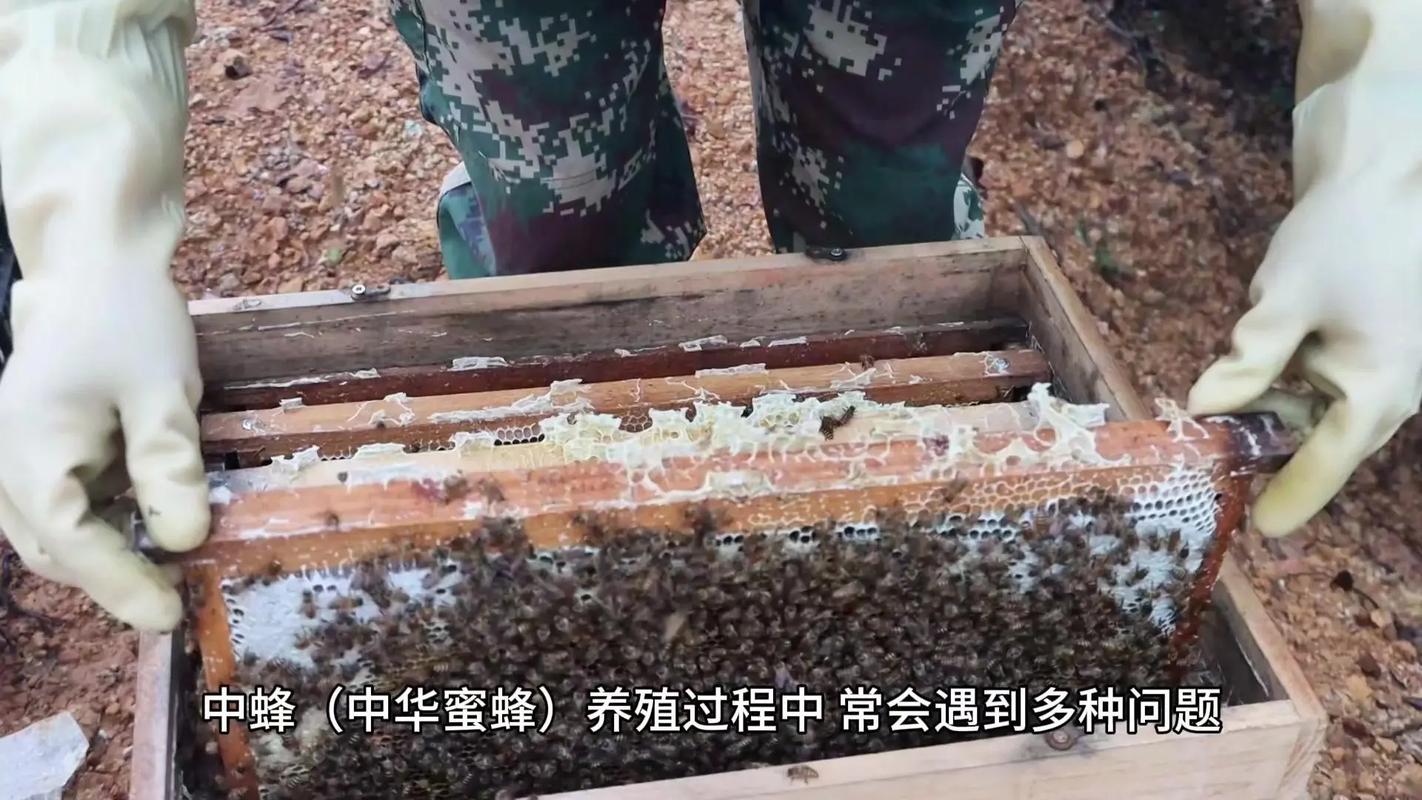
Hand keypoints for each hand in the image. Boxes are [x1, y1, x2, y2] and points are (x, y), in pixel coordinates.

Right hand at [0, 271, 208, 629]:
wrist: (94, 266)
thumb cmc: (129, 320)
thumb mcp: (162, 390)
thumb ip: (168, 464)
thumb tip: (183, 541)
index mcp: (29, 449)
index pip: (67, 541)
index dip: (117, 585)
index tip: (168, 616)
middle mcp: (5, 462)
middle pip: (52, 548)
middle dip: (112, 578)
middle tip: (178, 600)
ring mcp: (13, 456)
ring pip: (53, 532)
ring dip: (105, 555)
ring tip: (170, 571)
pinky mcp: (35, 451)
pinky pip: (61, 504)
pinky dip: (102, 524)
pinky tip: (150, 522)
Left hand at [1188, 175, 1421, 535]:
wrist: (1388, 174)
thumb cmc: (1345, 234)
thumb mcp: (1283, 301)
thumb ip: (1247, 361)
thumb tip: (1205, 408)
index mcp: (1380, 388)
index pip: (1329, 463)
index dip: (1292, 497)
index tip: (1261, 529)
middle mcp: (1392, 390)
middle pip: (1322, 443)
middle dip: (1269, 451)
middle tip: (1211, 463)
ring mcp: (1386, 370)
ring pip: (1319, 414)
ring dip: (1272, 414)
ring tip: (1220, 411)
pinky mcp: (1372, 350)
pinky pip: (1326, 386)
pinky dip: (1286, 386)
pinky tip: (1254, 368)